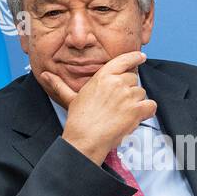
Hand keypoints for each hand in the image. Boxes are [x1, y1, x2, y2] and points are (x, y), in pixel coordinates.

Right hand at [41, 51, 155, 164]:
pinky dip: (147, 112)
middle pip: (134, 79)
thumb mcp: (70, 98)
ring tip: (123, 114)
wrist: (85, 138)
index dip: (134, 57)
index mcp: (103, 76)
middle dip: (130, 90)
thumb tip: (45, 75)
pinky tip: (137, 117)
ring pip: (141, 93)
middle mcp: (117, 82)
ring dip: (136, 103)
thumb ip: (60, 85)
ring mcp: (128, 95)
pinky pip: (151, 105)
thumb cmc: (78, 120)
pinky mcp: (137, 109)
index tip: (141, 57)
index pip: (123, 60)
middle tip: (119, 104)